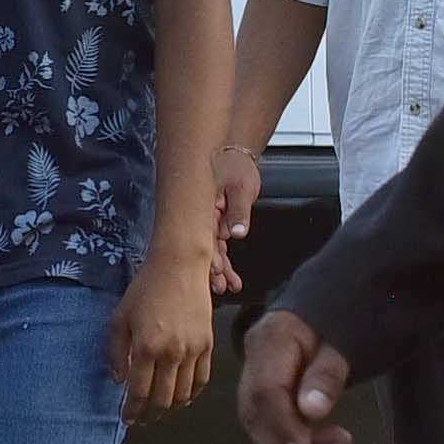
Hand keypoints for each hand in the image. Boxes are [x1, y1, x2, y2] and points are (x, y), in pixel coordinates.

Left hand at [112, 256, 215, 423]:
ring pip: (184, 393)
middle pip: (163, 399)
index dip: (132, 410)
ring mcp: (193, 350)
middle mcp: (171, 353)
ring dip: (171, 408)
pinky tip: (183, 397)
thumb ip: (115, 352)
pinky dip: (192, 394)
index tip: (127, 419)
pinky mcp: (208, 344)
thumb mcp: (119, 319)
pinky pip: (202, 379)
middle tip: (142, 420)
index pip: (139, 392)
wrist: (179, 265)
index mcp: (146, 347)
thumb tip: (119, 380)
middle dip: (150, 415)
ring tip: (161, 411)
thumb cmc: (145, 289)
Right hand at [209, 144, 260, 298]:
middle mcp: (201, 215)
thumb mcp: (241, 187)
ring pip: (212, 250)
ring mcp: (207, 222)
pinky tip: (231, 278)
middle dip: (212, 268)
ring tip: (228, 286)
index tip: (214, 269)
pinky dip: (225, 262)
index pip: (203, 232)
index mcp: (202, 204)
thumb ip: (238, 211)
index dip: (208, 252)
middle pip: (205, 245)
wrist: (236, 157)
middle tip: (220, 285)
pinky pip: (219, 247)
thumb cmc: (236, 167)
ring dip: (220, 270)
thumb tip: (236, 232)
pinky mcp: (215, 225)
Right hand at [236, 308, 354, 443]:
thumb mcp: (345, 338)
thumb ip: (328, 374)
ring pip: (260, 418)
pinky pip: (272, 416)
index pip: (266, 391)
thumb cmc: (344, 314)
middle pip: (254, 410)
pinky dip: (294, 436)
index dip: (282, 427)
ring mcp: (257, 371)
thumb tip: (312, 411)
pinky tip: (325, 440)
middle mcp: (256, 357)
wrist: (335, 298)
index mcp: (271, 340)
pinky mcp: (267, 384)